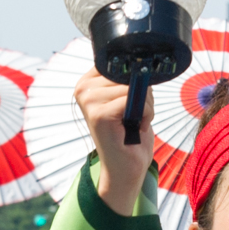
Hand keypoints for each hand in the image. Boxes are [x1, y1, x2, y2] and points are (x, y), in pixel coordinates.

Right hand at [75, 68, 154, 215]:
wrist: (126, 167)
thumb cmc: (131, 132)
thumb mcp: (130, 98)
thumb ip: (130, 79)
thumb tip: (142, 65)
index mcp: (88, 80)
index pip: (120, 62)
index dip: (136, 79)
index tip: (133, 101)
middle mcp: (82, 88)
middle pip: (129, 73)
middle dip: (143, 95)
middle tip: (136, 116)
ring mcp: (88, 100)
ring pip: (134, 87)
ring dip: (145, 107)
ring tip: (135, 123)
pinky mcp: (98, 114)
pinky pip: (134, 100)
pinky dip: (145, 114)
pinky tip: (136, 128)